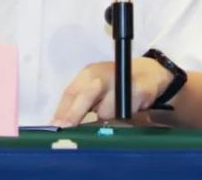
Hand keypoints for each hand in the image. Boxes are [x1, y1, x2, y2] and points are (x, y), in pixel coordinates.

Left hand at [50, 58, 171, 126]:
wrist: (147, 73)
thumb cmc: (114, 83)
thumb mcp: (94, 87)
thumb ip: (78, 102)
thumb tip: (61, 124)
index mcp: (89, 73)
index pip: (71, 92)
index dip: (62, 110)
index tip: (55, 126)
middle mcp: (103, 74)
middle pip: (86, 95)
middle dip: (75, 113)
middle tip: (66, 127)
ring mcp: (122, 80)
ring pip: (107, 111)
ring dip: (108, 117)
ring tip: (115, 110)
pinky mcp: (140, 89)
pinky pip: (127, 112)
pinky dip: (126, 115)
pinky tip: (129, 107)